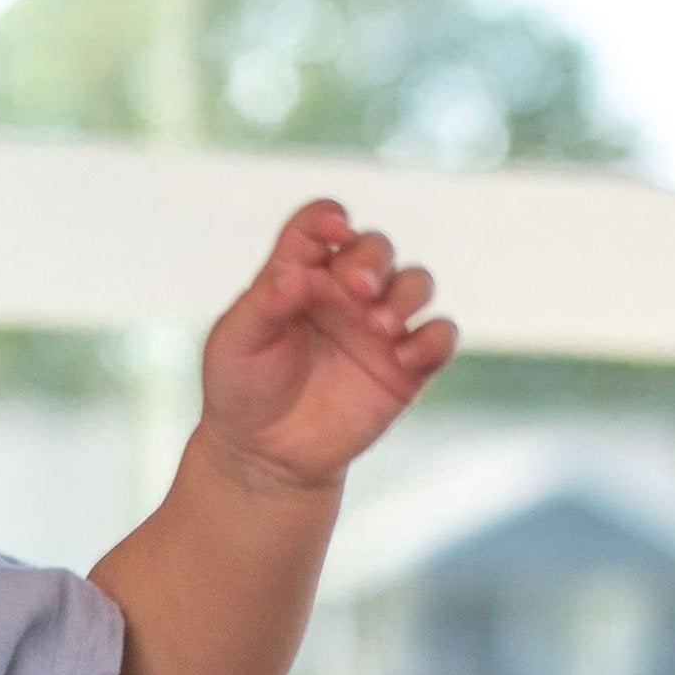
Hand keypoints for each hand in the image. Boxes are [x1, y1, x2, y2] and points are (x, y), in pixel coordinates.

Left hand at [197, 198, 455, 493]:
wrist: (263, 455)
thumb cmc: (242, 389)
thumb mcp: (235, 343)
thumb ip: (262, 303)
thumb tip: (294, 273)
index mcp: (300, 274)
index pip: (320, 226)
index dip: (330, 219)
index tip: (332, 235)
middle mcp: (345, 293)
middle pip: (375, 247)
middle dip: (373, 258)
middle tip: (357, 289)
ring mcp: (379, 327)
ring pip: (416, 282)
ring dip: (406, 293)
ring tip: (380, 325)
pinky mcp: (405, 367)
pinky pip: (439, 337)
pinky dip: (434, 339)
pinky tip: (404, 357)